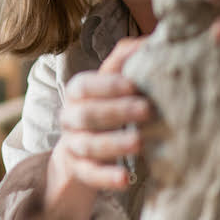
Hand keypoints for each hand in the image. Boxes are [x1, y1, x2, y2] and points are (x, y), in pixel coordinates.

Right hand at [51, 38, 151, 191]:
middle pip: (88, 115)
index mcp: (77, 93)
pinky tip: (125, 179)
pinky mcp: (79, 172)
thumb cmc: (106, 109)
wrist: (80, 153)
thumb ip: (125, 61)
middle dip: (118, 111)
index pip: (85, 86)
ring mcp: (73, 146)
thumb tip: (149, 40)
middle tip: (148, 110)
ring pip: (89, 145)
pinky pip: (90, 175)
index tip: (135, 85)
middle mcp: (70, 118)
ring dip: (114, 143)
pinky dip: (107, 177)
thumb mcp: (112, 85)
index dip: (108, 85)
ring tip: (139, 143)